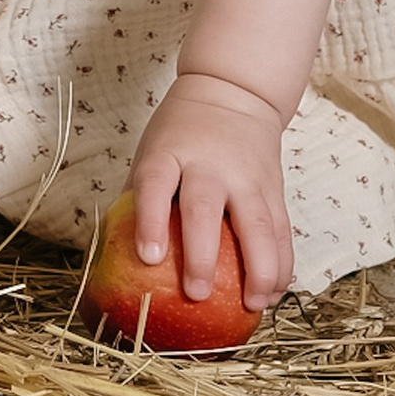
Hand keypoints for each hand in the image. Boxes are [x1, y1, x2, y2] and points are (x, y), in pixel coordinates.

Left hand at [129, 73, 294, 309]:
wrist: (234, 90)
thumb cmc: (180, 133)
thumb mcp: (152, 152)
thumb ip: (137, 200)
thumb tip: (112, 261)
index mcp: (169, 153)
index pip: (156, 184)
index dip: (150, 221)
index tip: (148, 258)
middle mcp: (209, 164)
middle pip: (205, 208)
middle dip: (203, 254)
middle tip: (197, 293)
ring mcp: (246, 176)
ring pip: (257, 224)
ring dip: (258, 268)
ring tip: (252, 305)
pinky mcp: (274, 187)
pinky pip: (281, 229)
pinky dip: (281, 263)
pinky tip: (274, 292)